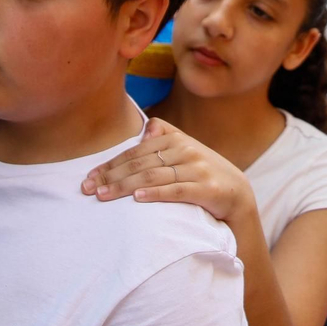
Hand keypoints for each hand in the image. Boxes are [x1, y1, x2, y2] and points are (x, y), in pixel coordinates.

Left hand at [82, 118, 253, 224]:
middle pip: (140, 164)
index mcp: (176, 139)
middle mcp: (186, 150)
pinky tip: (137, 199)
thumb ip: (166, 136)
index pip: (135, 152)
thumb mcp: (186, 151)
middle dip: (111, 176)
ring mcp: (197, 169)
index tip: (89, 176)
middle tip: (88, 188)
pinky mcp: (207, 189)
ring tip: (103, 195)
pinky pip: (176, 190)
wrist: (238, 193)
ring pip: (153, 177)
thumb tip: (147, 126)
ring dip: (125, 187)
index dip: (110, 164)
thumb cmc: (204, 173)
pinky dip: (155, 194)